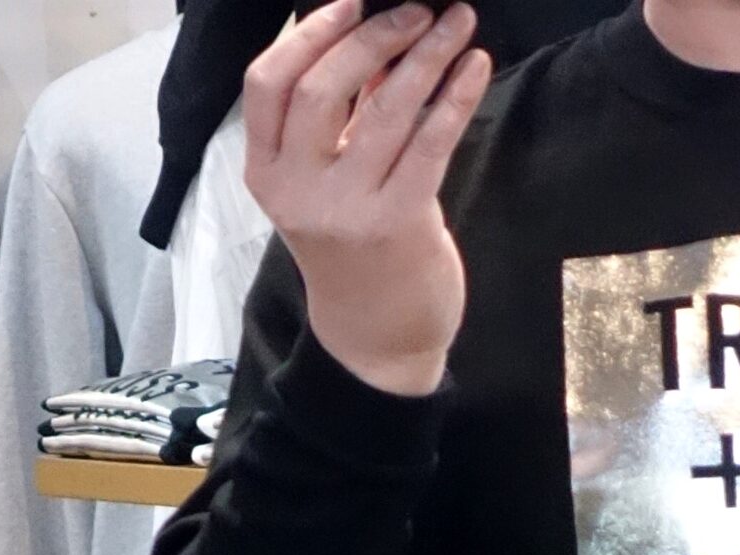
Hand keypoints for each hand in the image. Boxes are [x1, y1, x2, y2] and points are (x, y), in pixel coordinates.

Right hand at [244, 0, 491, 398]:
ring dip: (426, 55)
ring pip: (386, 108)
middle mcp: (299, 191)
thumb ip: (335, 119)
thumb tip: (368, 34)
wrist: (378, 336)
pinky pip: (431, 142)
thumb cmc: (354, 248)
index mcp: (266, 174)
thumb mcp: (323, 185)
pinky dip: (455, 96)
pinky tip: (474, 65)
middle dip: (374, 35)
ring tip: (456, 20)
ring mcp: (347, 209)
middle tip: (417, 9)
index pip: (268, 83)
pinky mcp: (400, 222)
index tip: (350, 1)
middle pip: (323, 86)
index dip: (309, 34)